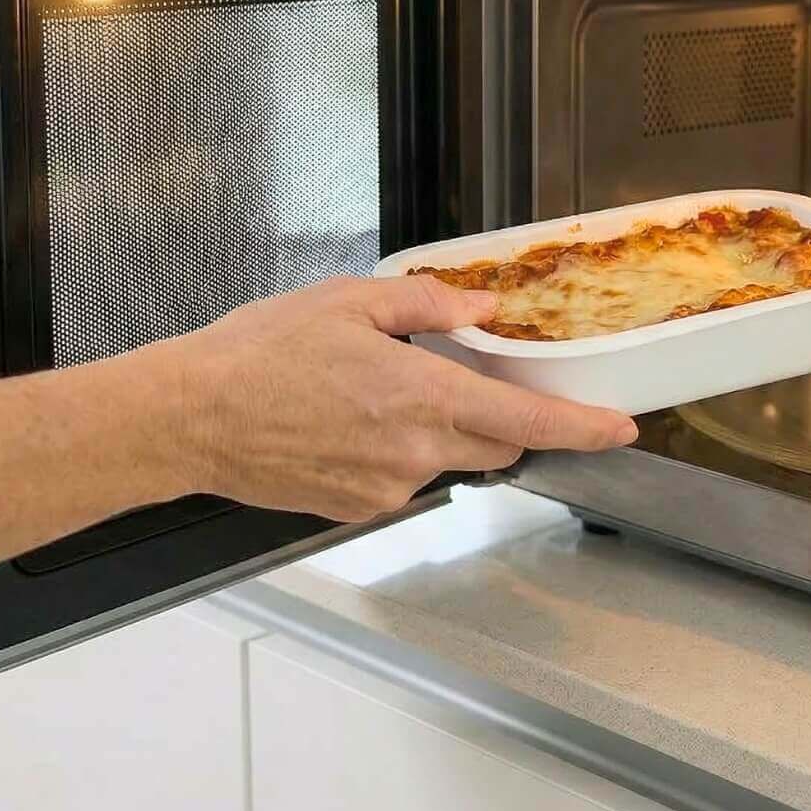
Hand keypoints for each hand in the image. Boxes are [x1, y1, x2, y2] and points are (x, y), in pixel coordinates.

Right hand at [165, 275, 638, 522]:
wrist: (188, 418)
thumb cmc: (262, 352)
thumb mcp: (349, 301)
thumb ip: (428, 305)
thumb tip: (482, 309)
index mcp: (421, 398)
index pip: (527, 423)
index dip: (582, 429)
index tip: (621, 429)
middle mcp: (414, 455)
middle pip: (497, 448)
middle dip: (503, 419)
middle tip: (471, 377)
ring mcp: (384, 490)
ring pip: (448, 463)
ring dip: (443, 432)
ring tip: (380, 391)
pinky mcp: (353, 510)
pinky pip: (403, 480)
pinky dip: (400, 450)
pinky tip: (349, 420)